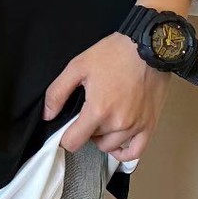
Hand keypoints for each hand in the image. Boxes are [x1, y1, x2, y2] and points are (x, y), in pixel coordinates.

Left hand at [44, 32, 171, 159]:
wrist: (149, 46)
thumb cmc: (113, 54)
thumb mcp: (77, 67)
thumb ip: (58, 93)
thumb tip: (47, 115)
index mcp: (98, 110)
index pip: (73, 142)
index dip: (64, 138)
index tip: (65, 128)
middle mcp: (118, 124)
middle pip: (92, 142)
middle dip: (85, 131)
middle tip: (86, 113)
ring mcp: (136, 126)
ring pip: (111, 146)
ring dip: (102, 138)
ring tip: (101, 120)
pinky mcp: (150, 124)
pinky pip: (136, 151)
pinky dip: (124, 152)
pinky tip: (117, 143)